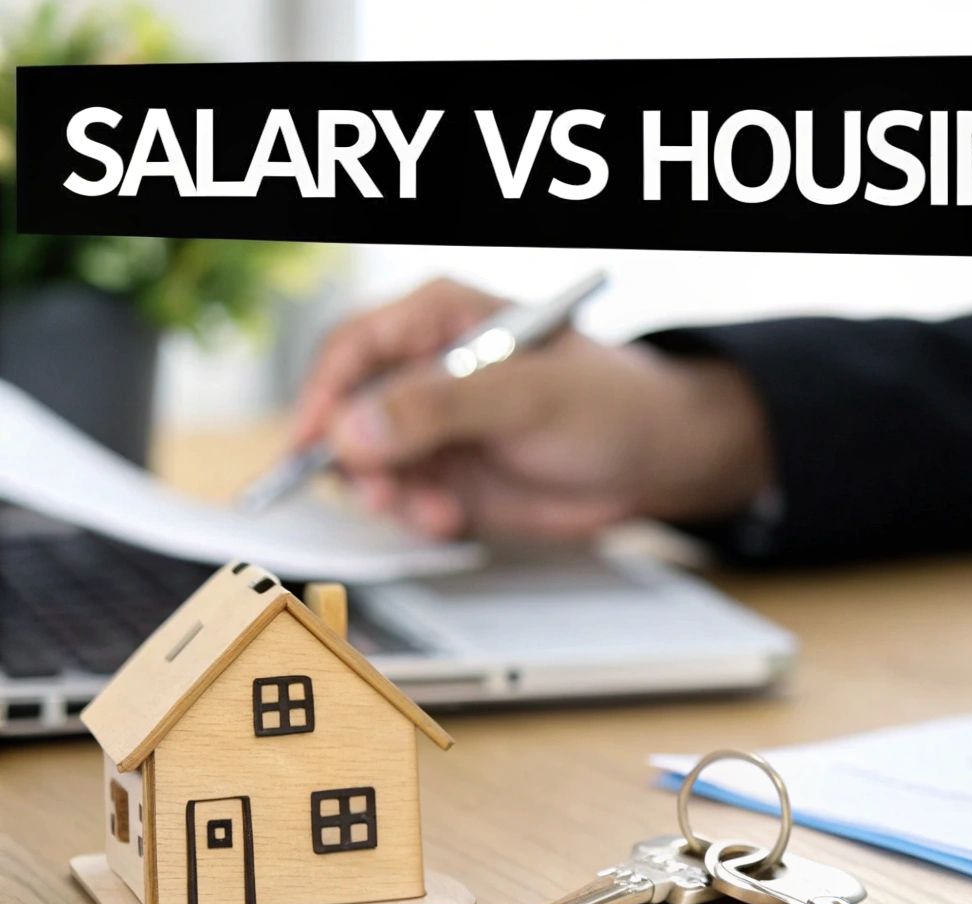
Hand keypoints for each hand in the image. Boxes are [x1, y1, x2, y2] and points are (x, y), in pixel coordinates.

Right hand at [289, 277, 773, 538]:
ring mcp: (431, 423)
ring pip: (366, 463)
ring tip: (438, 511)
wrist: (658, 460)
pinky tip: (452, 519)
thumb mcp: (527, 398)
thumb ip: (439, 408)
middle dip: (357, 460)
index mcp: (439, 317)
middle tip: (386, 494)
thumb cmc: (612, 402)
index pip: (352, 347)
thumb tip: (355, 427)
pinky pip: (399, 497)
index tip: (314, 447)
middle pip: (346, 410)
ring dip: (389, 495)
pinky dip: (414, 514)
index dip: (322, 396)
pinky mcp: (446, 471)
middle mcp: (424, 367)